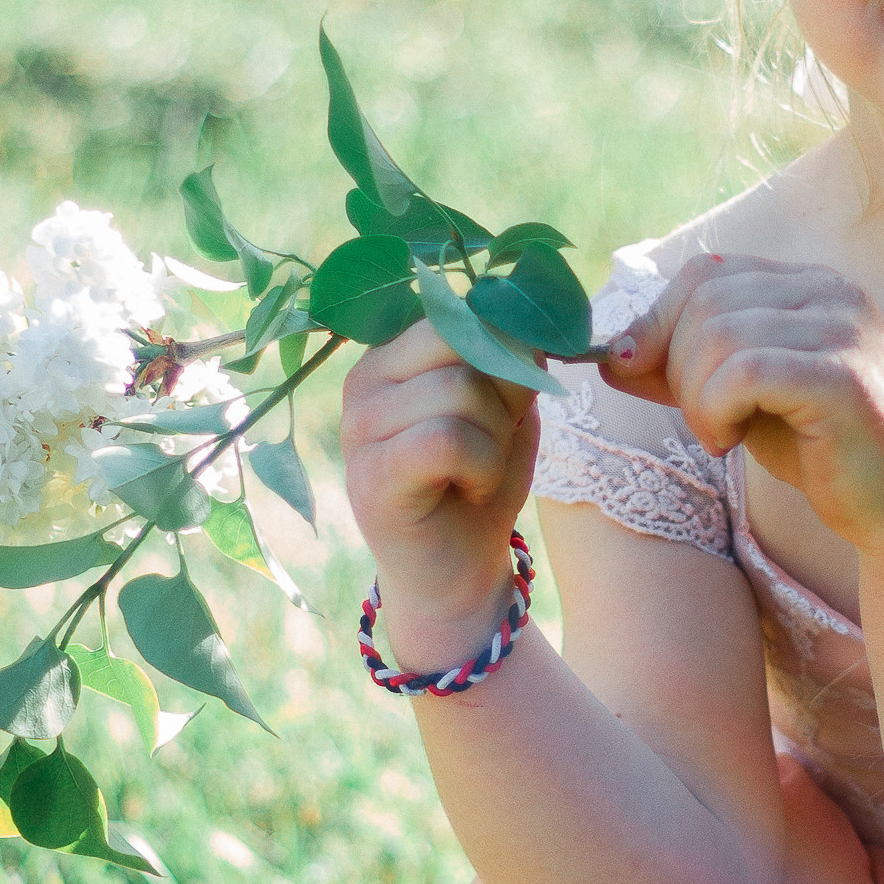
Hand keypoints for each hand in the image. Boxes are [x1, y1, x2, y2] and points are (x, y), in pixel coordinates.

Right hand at [340, 319, 538, 654]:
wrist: (460, 572)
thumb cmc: (481, 483)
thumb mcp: (506, 407)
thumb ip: (510, 358)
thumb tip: (525, 324)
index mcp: (394, 352)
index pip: (460, 311)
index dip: (507, 353)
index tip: (508, 404)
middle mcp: (364, 380)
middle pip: (459, 342)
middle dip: (503, 394)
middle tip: (495, 441)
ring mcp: (358, 428)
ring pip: (458, 391)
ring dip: (495, 438)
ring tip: (480, 470)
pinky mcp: (370, 476)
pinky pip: (445, 440)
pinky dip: (481, 465)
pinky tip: (471, 486)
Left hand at [600, 254, 883, 561]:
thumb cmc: (823, 452)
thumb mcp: (742, 399)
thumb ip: (685, 369)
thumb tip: (609, 355)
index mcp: (811, 285)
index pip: (707, 273)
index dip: (657, 321)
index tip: (638, 373)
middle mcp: (833, 293)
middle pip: (705, 301)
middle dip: (677, 367)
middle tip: (703, 420)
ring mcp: (843, 331)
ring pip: (719, 337)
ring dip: (697, 398)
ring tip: (720, 435)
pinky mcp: (844, 378)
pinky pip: (745, 373)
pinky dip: (717, 410)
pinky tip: (732, 441)